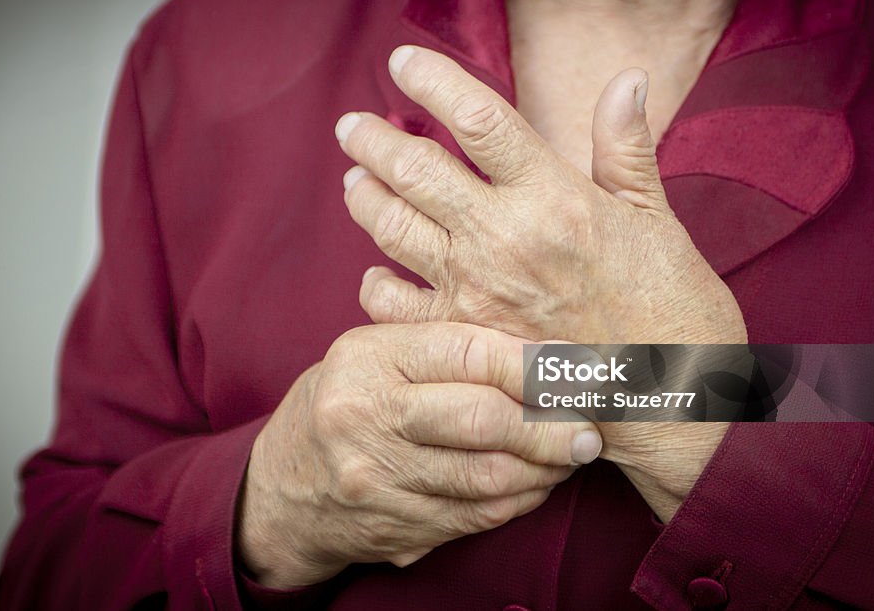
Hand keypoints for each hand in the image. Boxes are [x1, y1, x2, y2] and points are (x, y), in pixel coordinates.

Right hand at [237, 322, 601, 587]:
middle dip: (551, 425)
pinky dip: (519, 501)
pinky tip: (536, 483)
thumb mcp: (375, 355)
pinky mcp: (393, 525)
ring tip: (570, 454)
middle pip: (483, 419)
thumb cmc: (347, 402)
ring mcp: (377, 477)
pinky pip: (476, 515)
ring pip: (487, 476)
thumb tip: (547, 352)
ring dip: (544, 469)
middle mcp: (367, 415)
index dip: (534, 362)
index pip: (468, 352)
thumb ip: (443, 349)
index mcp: (368, 358)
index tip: (580, 369)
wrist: (283, 486)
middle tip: (589, 427)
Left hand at [335, 46, 745, 520]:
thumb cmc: (672, 310)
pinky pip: (394, 304)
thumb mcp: (656, 220)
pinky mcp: (462, 341)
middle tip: (352, 125)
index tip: (403, 61)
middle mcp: (503, 237)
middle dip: (374, 139)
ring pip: (393, 228)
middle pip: (415, 169)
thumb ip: (626, 149)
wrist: (671, 404)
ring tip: (353, 181)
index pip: (477, 117)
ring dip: (365, 198)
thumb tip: (626, 78)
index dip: (433, 79)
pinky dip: (375, 285)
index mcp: (553, 196)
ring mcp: (475, 292)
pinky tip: (374, 272)